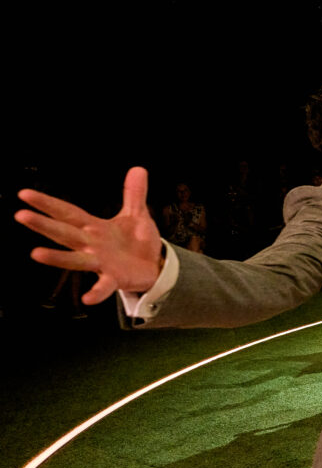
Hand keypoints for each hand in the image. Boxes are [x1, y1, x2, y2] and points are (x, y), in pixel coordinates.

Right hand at [15, 166, 162, 303]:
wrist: (154, 267)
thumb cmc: (138, 243)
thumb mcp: (136, 215)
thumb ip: (134, 194)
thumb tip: (139, 168)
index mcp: (94, 228)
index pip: (67, 213)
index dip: (48, 203)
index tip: (24, 194)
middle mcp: (92, 245)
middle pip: (65, 233)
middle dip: (44, 225)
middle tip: (20, 215)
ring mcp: (101, 263)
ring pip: (76, 259)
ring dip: (57, 257)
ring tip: (36, 254)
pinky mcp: (115, 278)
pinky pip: (104, 286)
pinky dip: (96, 292)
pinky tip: (87, 299)